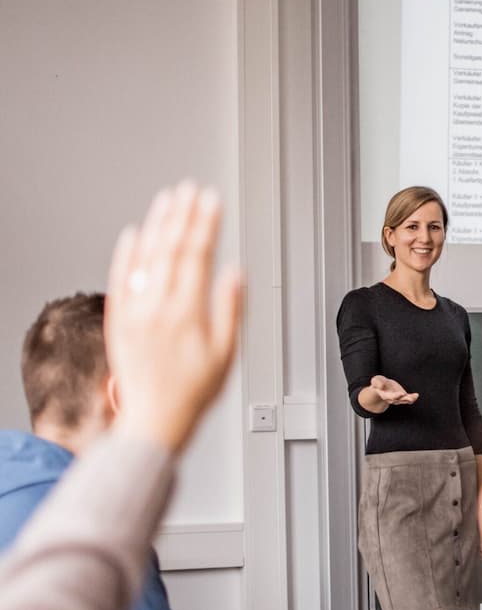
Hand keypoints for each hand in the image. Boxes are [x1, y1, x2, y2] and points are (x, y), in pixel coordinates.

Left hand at [107, 183, 241, 452]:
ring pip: (145, 257)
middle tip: (190, 189)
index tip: (212, 201)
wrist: (153, 420)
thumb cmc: (193, 392)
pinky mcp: (118, 319)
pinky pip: (120, 278)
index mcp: (186, 313)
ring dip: (157, 225)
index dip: (206, 224)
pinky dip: (126, 253)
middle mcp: (156, 307)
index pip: (197, 255)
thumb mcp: (226, 354)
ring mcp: (134, 312)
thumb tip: (235, 274)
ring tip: (167, 200)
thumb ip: (230, 310)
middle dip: (183, 214)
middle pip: (170, 248)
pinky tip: (132, 234)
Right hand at [370, 375, 418, 405]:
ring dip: (410, 399)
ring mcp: (398, 398)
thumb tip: (381, 386)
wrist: (382, 387)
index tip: (401, 394)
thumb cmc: (379, 383)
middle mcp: (392, 398)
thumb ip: (377, 382)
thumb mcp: (376, 380)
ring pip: (404, 400)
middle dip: (403, 398)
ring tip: (415, 396)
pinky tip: (416, 395)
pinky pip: (408, 399)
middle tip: (409, 397)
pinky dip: (412, 398)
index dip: (395, 396)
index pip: (390, 397)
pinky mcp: (403, 396)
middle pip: (398, 400)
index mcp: (385, 395)